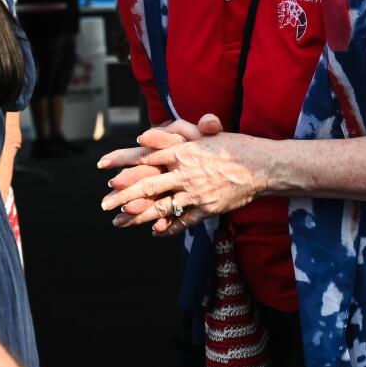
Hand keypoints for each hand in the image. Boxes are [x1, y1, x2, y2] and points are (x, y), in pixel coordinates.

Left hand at [98, 115, 271, 232]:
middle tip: (104, 204)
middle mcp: (185, 172)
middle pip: (147, 186)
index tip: (103, 169)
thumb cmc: (233, 147)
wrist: (262, 166)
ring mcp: (195, 193)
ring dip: (138, 216)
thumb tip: (143, 138)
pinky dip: (168, 227)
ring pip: (160, 207)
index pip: (145, 157)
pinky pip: (182, 221)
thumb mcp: (202, 135)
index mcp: (182, 151)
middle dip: (122, 196)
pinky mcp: (206, 209)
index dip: (123, 163)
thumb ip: (172, 136)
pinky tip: (155, 231)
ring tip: (120, 222)